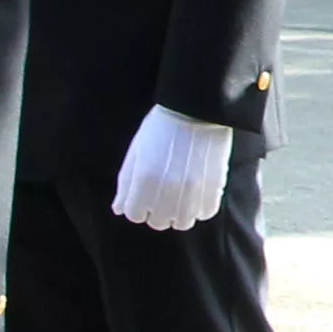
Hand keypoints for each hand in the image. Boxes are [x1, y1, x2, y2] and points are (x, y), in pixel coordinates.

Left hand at [112, 106, 234, 230]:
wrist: (197, 108)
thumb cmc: (162, 126)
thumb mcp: (137, 150)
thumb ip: (126, 182)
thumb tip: (118, 209)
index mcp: (143, 179)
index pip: (133, 214)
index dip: (135, 206)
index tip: (142, 195)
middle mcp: (167, 190)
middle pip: (157, 222)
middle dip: (155, 211)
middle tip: (161, 195)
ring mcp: (192, 191)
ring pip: (182, 222)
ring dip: (178, 214)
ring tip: (180, 197)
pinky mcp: (214, 187)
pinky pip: (205, 213)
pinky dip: (199, 208)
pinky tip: (196, 194)